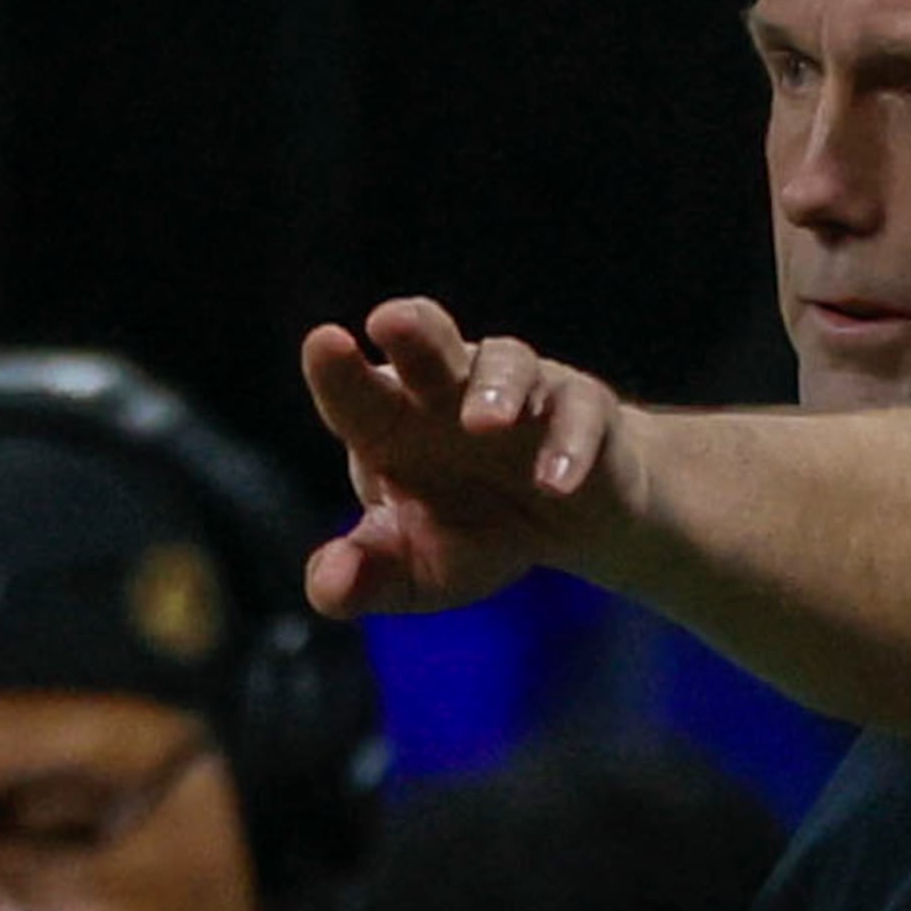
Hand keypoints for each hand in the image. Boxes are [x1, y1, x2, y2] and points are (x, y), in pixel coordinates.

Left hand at [299, 297, 633, 617]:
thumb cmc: (476, 529)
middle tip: (389, 320)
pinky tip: (555, 484)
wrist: (575, 519)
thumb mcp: (418, 570)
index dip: (337, 370)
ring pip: (510, 365)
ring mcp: (522, 392)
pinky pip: (580, 413)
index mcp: (393, 420)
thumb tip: (330, 589)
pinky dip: (568, 444)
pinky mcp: (586, 410)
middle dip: (412, 329)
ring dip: (496, 388)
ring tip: (484, 423)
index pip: (356, 392)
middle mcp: (452, 390)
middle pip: (428, 341)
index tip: (325, 342)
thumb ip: (367, 579)